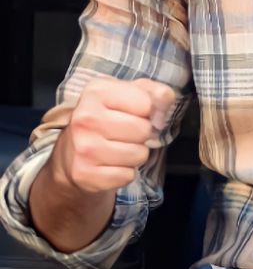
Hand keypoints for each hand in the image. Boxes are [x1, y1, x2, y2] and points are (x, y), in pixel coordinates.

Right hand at [54, 75, 177, 194]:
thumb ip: (154, 92)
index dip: (148, 111)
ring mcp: (83, 148)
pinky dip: (125, 173)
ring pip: (138, 155)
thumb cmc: (106, 116)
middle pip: (143, 130)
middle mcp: (86, 118)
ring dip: (135, 154)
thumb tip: (164, 106)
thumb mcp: (128, 94)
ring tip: (119, 147)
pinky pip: (127, 176)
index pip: (146, 103)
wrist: (72, 151)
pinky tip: (111, 163)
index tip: (135, 114)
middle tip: (127, 133)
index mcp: (96, 91)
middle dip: (142, 134)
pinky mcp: (84, 174)